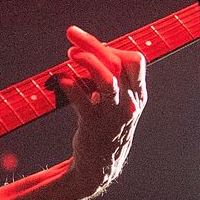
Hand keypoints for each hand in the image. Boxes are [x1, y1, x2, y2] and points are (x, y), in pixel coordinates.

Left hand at [57, 25, 146, 195]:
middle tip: (70, 33)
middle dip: (92, 43)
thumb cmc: (106, 127)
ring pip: (107, 78)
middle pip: (116, 62)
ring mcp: (113, 115)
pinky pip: (83, 102)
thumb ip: (110, 77)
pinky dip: (71, 86)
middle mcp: (129, 103)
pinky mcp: (94, 127)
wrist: (99, 166)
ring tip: (69, 55)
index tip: (86, 43)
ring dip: (87, 61)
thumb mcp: (116, 101)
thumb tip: (91, 47)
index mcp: (138, 94)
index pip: (133, 60)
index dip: (109, 46)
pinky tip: (61, 78)